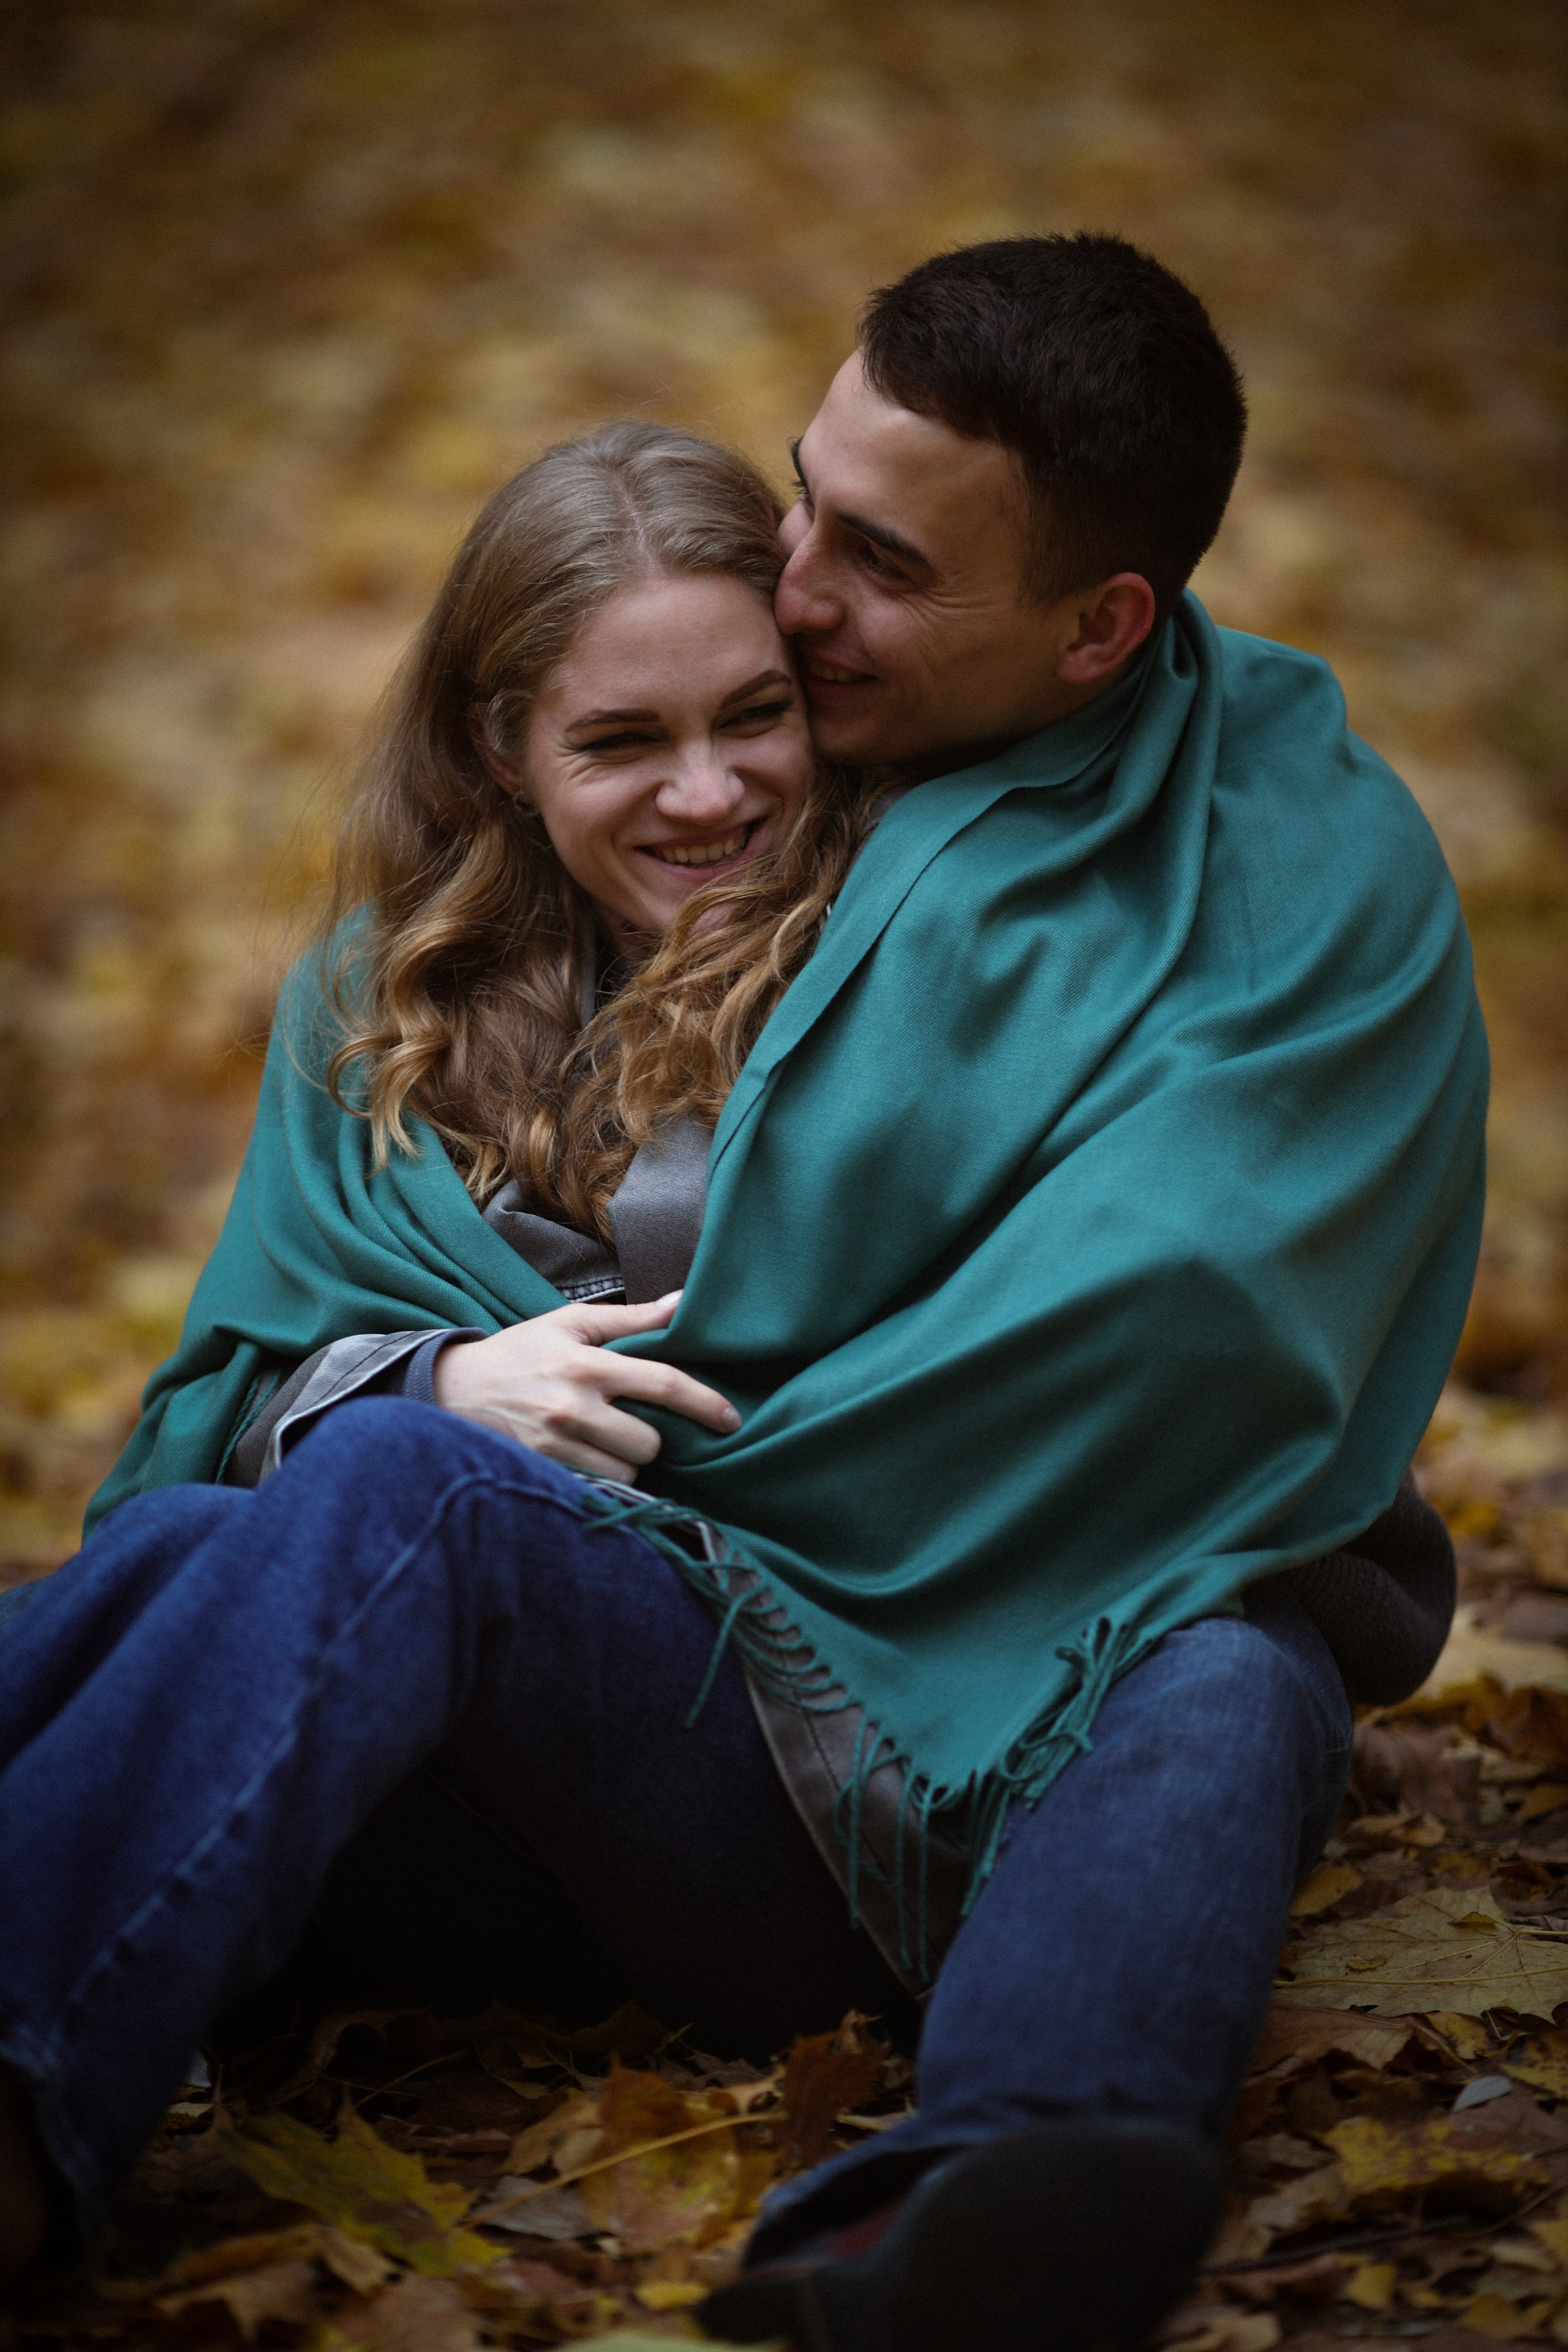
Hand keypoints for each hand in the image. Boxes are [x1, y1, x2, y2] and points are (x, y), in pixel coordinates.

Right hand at [431, 1292, 739, 1481]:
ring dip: (628, 1459)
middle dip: (653, 1436)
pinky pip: (598, 1486)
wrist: (452, 1389)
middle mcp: (572, 1407)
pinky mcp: (541, 1471)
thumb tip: (683, 1302)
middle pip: (649, 1441)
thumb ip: (631, 1318)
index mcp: (586, 1363)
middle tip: (633, 1421)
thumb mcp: (570, 1323)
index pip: (662, 1384)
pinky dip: (604, 1475)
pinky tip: (590, 1456)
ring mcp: (555, 1445)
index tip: (731, 1419)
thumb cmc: (520, 1352)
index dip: (704, 1404)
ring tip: (606, 1439)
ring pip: (627, 1470)